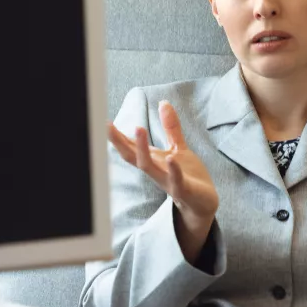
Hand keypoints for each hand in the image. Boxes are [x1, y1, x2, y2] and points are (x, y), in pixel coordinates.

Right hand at [108, 100, 218, 227]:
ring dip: (142, 149)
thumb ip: (170, 127)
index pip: (130, 147)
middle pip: (132, 155)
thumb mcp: (178, 148)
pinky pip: (176, 179)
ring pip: (148, 166)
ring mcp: (167, 180)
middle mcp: (155, 170)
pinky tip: (170, 158)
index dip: (116, 135)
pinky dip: (172, 170)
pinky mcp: (183, 189)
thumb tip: (163, 102)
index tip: (103, 122)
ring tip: (139, 128)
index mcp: (153, 160)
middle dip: (119, 141)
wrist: (203, 203)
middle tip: (106, 126)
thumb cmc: (188, 176)